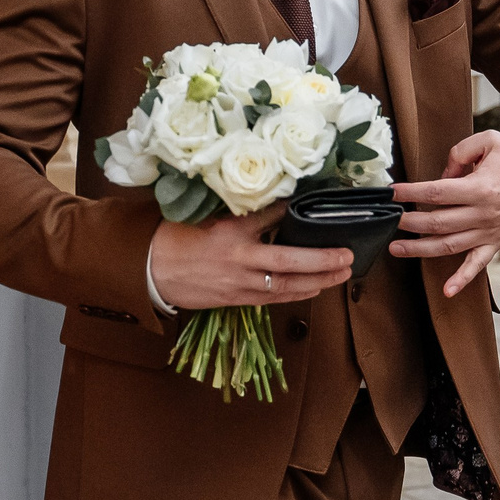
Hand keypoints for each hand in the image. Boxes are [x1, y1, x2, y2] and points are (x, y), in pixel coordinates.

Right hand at [149, 203, 350, 310]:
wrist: (151, 270)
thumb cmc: (176, 236)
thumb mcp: (207, 214)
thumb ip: (241, 211)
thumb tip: (276, 201)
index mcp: (230, 229)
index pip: (272, 216)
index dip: (298, 212)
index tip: (323, 203)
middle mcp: (239, 258)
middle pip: (289, 261)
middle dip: (322, 260)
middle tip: (348, 255)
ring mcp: (238, 282)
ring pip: (286, 284)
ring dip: (318, 280)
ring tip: (343, 273)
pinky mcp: (235, 298)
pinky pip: (272, 297)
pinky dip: (297, 293)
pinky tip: (316, 288)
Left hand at [390, 131, 499, 298]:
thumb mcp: (489, 142)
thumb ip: (460, 153)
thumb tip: (442, 173)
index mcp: (480, 188)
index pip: (436, 193)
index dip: (410, 193)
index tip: (391, 193)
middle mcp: (483, 214)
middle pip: (437, 222)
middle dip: (409, 222)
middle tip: (389, 220)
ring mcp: (489, 232)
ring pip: (449, 246)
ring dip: (420, 250)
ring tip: (396, 249)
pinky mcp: (496, 243)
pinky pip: (477, 265)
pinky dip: (462, 279)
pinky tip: (447, 291)